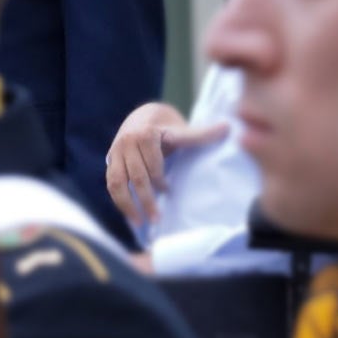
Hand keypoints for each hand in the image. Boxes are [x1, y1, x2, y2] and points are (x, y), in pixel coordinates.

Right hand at [105, 102, 228, 227]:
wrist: (142, 115)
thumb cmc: (166, 126)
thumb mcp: (181, 129)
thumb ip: (201, 134)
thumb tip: (228, 128)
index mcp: (145, 133)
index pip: (152, 163)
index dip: (160, 179)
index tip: (169, 191)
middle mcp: (126, 142)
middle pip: (136, 176)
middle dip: (146, 199)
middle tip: (156, 219)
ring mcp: (115, 152)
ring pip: (117, 182)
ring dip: (127, 204)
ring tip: (139, 222)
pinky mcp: (110, 161)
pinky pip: (111, 184)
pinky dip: (119, 200)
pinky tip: (130, 215)